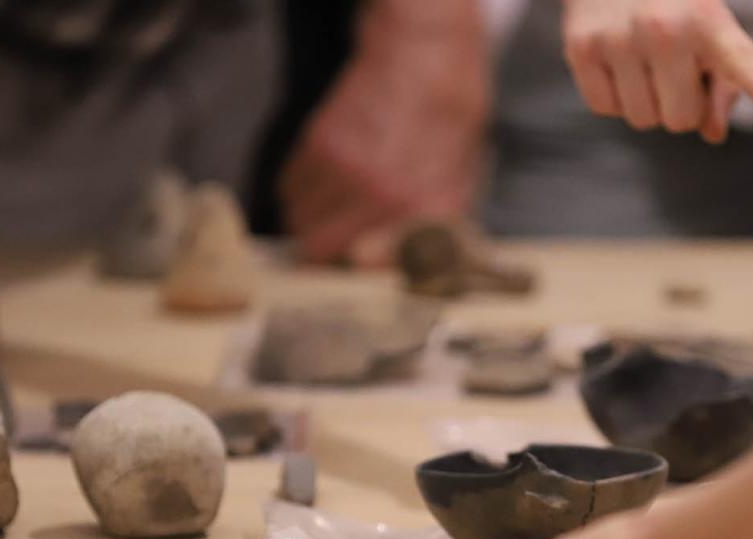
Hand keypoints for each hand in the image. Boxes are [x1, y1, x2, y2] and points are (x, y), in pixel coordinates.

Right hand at [280, 0, 489, 265]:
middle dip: (324, 255)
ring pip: (298, 222)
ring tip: (330, 215)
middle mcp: (381, 195)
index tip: (357, 269)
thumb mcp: (463, 177)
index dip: (359, 272)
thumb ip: (435, 223)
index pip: (372, 266)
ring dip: (309, 224)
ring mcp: (345, 169)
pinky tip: (322, 186)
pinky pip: (290, 187)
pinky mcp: (319, 143)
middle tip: (334, 248)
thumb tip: (406, 260)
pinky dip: (299, 193)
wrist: (425, 52)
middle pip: (320, 251)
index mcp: (424, 208)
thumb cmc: (450, 115)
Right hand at [562, 0, 752, 142]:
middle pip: (681, 121)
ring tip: (644, 59)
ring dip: (646, 102)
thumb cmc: (674, 6)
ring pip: (642, 120)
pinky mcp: (581, 47)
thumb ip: (724, 84)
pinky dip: (613, 95)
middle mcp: (663, 29)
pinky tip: (617, 59)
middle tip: (673, 68)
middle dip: (680, 106)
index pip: (737, 59)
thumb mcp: (711, 30)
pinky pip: (605, 108)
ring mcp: (618, 38)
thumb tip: (713, 134)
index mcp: (708, 20)